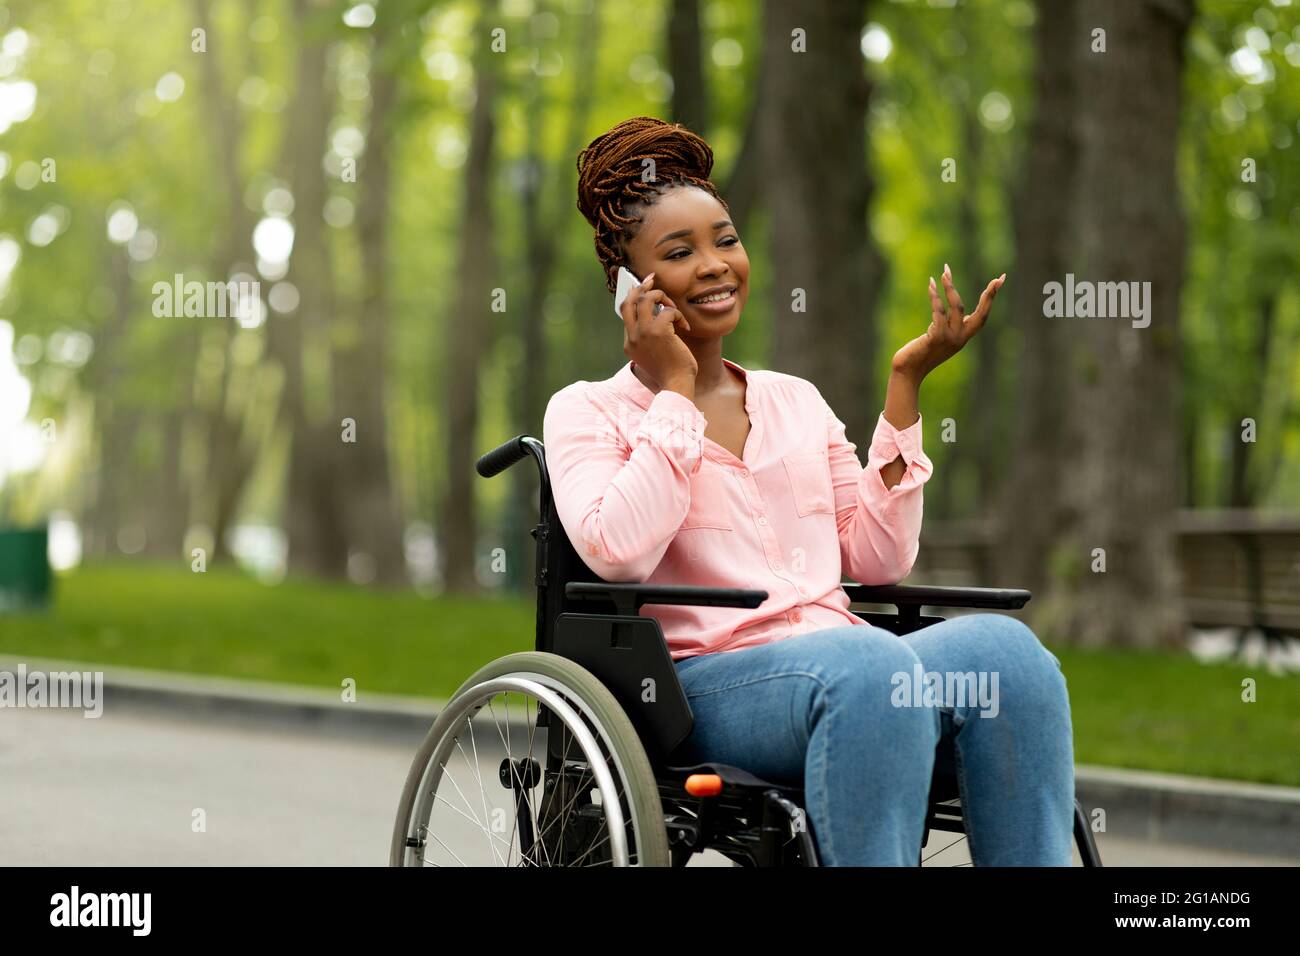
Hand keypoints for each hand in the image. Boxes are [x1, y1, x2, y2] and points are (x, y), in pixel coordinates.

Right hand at [621, 272, 697, 391]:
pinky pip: (668, 311)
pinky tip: (685, 328)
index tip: (641, 288)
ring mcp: (643, 333)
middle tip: (651, 279)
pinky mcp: (658, 331)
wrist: (676, 385)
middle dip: (640, 287)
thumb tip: (657, 313)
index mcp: (629, 343)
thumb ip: (649, 336)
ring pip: (646, 299)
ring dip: (662, 297)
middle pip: (629, 302)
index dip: (634, 299)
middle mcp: (632, 337)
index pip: (626, 314)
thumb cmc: (670, 371)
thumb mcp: (653, 354)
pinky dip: (679, 315)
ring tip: (673, 307)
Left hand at [891, 264, 1004, 381]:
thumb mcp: (937, 337)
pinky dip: (935, 297)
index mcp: (963, 337)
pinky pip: (939, 313)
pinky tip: (931, 286)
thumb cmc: (919, 353)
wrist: (907, 372)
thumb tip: (946, 306)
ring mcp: (950, 339)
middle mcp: (960, 338)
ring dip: (950, 288)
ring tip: (944, 272)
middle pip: (981, 314)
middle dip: (989, 295)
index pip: (982, 316)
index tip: (1000, 279)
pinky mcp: (936, 338)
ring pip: (957, 308)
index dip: (991, 298)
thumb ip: (945, 324)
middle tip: (995, 278)